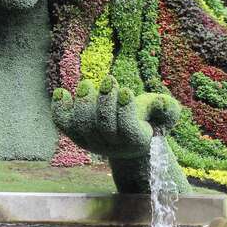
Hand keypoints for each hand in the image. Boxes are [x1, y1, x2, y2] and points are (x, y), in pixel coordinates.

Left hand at [52, 75, 181, 158]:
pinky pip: (64, 124)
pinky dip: (59, 109)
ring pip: (82, 126)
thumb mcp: (165, 112)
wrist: (129, 138)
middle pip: (103, 126)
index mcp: (136, 141)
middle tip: (110, 80)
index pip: (127, 129)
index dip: (125, 110)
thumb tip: (158, 102)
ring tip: (87, 84)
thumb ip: (167, 108)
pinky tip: (61, 92)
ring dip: (83, 103)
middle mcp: (111, 145)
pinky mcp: (76, 133)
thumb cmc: (150, 119)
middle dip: (105, 102)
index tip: (128, 90)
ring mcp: (91, 141)